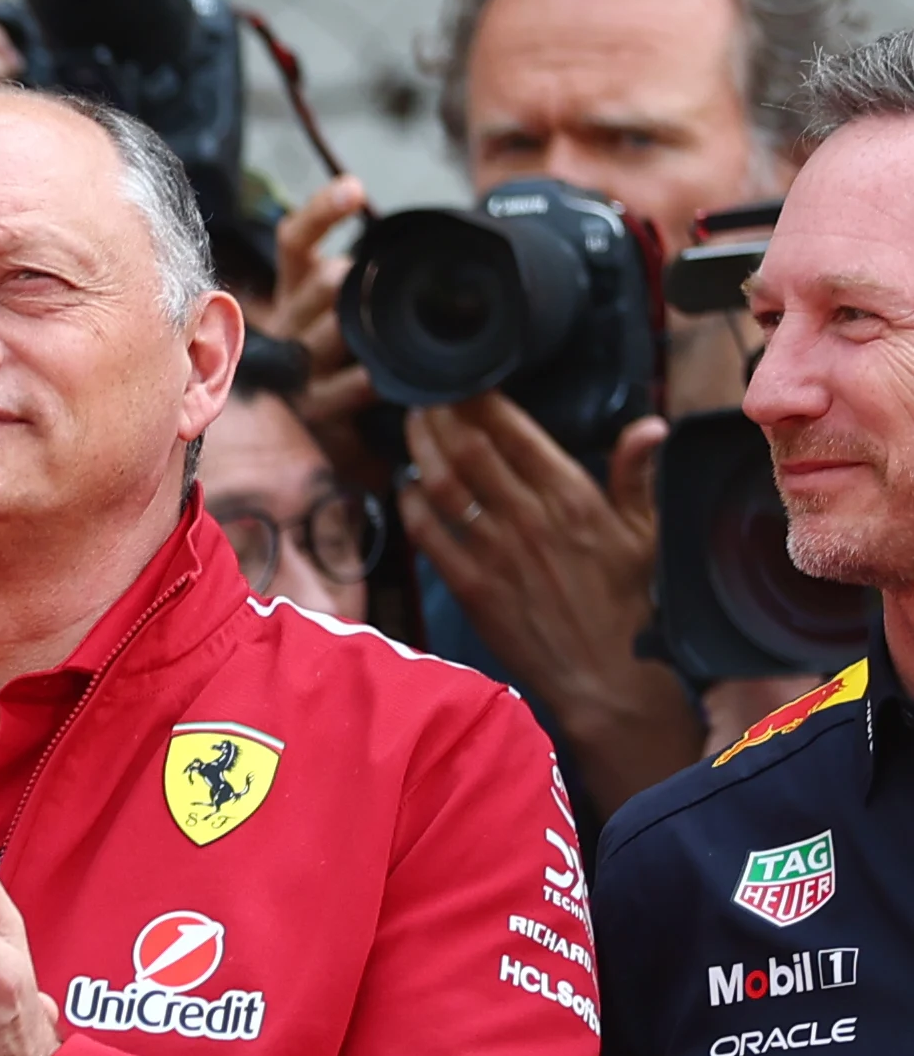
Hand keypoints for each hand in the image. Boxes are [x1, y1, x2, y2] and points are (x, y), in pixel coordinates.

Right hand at [264, 173, 376, 453]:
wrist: (315, 423)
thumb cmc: (343, 348)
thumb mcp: (345, 300)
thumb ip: (365, 269)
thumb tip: (402, 235)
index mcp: (296, 287)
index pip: (296, 239)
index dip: (322, 212)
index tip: (354, 189)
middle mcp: (289, 321)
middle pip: (324, 282)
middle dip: (356, 281)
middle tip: (376, 290)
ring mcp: (298, 364)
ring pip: (336, 328)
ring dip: (364, 328)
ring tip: (383, 335)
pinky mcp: (313, 408)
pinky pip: (345, 386)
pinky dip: (366, 380)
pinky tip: (378, 378)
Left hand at [399, 395, 702, 812]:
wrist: (609, 676)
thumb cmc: (631, 603)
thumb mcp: (646, 534)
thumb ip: (637, 475)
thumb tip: (649, 424)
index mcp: (574, 495)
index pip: (515, 431)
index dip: (480, 400)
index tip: (461, 379)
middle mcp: (531, 515)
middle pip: (469, 447)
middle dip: (439, 413)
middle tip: (421, 393)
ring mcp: (497, 550)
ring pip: (443, 482)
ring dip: (420, 449)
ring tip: (409, 425)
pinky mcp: (473, 585)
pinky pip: (429, 534)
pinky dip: (412, 505)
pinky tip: (406, 487)